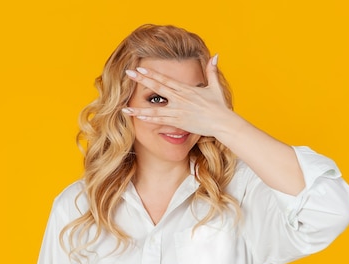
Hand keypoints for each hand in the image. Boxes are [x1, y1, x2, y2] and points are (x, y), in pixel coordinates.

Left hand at [122, 55, 237, 138]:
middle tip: (128, 73)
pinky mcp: (180, 122)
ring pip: (155, 109)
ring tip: (125, 108)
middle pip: (158, 87)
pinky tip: (139, 119)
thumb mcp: (215, 87)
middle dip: (142, 80)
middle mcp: (180, 99)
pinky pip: (161, 121)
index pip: (165, 79)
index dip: (152, 74)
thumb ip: (211, 71)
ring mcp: (179, 111)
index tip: (139, 68)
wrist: (223, 123)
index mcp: (186, 89)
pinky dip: (150, 120)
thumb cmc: (219, 106)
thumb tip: (215, 55)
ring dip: (139, 109)